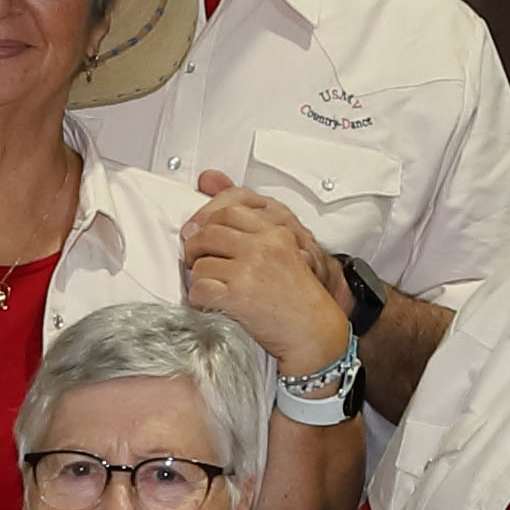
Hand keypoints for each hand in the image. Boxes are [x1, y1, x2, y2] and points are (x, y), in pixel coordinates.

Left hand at [182, 171, 356, 381]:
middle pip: (208, 232)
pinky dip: (200, 301)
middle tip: (197, 262)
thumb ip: (251, 223)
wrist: (314, 331)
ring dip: (199, 279)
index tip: (198, 234)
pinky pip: (199, 290)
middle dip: (195, 249)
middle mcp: (264, 245)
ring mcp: (250, 269)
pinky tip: (212, 305)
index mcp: (276, 231)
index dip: (207, 221)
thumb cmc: (297, 296)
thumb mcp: (284, 250)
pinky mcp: (238, 294)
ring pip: (199, 263)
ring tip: (212, 288)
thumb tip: (207, 177)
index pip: (229, 208)